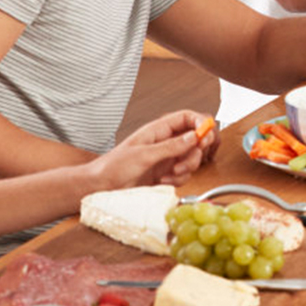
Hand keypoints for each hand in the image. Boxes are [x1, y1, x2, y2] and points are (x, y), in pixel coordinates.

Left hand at [91, 110, 214, 188]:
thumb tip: (194, 137)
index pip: (187, 117)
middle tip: (191, 157)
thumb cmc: (113, 167)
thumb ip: (171, 146)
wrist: (101, 187)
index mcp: (159, 129)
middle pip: (196, 139)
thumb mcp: (144, 155)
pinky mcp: (168, 173)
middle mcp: (166, 142)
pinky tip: (164, 181)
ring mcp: (168, 157)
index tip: (205, 135)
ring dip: (187, 167)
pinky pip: (186, 173)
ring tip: (170, 174)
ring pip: (193, 157)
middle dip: (197, 150)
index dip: (200, 123)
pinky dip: (179, 179)